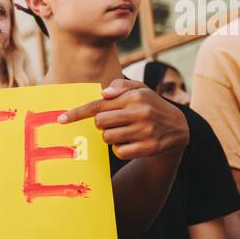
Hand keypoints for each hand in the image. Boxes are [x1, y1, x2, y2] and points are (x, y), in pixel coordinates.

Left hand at [58, 78, 187, 158]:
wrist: (178, 128)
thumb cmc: (150, 106)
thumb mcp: (140, 89)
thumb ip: (120, 86)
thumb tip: (103, 93)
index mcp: (135, 96)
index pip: (98, 105)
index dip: (77, 113)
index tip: (60, 119)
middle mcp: (140, 113)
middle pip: (99, 122)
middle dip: (102, 123)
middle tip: (115, 122)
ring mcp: (145, 131)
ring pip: (107, 138)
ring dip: (111, 137)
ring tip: (126, 131)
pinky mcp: (148, 148)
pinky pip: (119, 152)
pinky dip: (121, 149)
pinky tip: (133, 143)